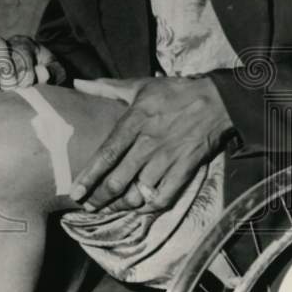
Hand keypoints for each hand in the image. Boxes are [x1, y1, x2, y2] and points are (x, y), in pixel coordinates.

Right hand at [0, 35, 65, 95]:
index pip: (20, 48)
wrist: (29, 82)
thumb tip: (42, 75)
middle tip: (8, 84)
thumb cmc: (43, 76)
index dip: (22, 65)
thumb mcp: (55, 72)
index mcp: (23, 45)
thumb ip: (52, 72)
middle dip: (1, 63)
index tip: (26, 83)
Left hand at [69, 76, 233, 212]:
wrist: (216, 101)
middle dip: (99, 198)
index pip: (107, 155)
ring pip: (138, 193)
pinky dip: (149, 207)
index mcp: (135, 122)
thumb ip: (107, 87)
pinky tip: (140, 207)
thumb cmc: (175, 93)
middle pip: (118, 180)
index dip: (89, 176)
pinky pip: (164, 197)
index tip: (74, 193)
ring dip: (121, 205)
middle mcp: (148, 144)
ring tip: (110, 207)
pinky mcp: (184, 170)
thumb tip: (78, 84)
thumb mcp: (140, 85)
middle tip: (88, 206)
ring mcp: (167, 159)